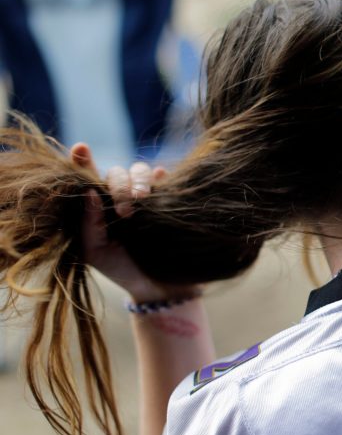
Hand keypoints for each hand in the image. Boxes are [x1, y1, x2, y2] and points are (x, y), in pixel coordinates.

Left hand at [71, 143, 192, 301]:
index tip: (81, 149)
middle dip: (118, 186)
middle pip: (115, 173)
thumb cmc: (121, 269)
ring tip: (142, 200)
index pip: (86, 178)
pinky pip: (162, 178)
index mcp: (96, 207)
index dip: (82, 160)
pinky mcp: (165, 199)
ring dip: (139, 180)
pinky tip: (161, 180)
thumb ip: (88, 224)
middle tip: (125, 212)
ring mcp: (143, 197)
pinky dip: (160, 176)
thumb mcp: (95, 252)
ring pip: (139, 170)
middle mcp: (118, 197)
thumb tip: (89, 192)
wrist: (158, 285)